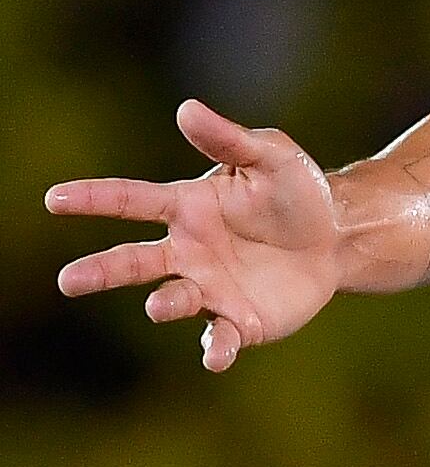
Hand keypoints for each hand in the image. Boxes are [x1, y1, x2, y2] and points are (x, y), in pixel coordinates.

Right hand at [49, 100, 351, 371]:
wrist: (338, 237)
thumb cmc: (296, 192)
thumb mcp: (270, 156)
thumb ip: (228, 139)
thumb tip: (186, 108)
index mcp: (186, 208)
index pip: (131, 200)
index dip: (93, 198)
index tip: (54, 198)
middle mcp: (186, 252)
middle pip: (133, 262)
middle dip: (100, 271)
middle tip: (69, 281)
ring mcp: (208, 288)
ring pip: (173, 299)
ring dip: (164, 304)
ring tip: (158, 306)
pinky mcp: (239, 320)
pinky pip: (219, 338)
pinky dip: (214, 349)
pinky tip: (215, 358)